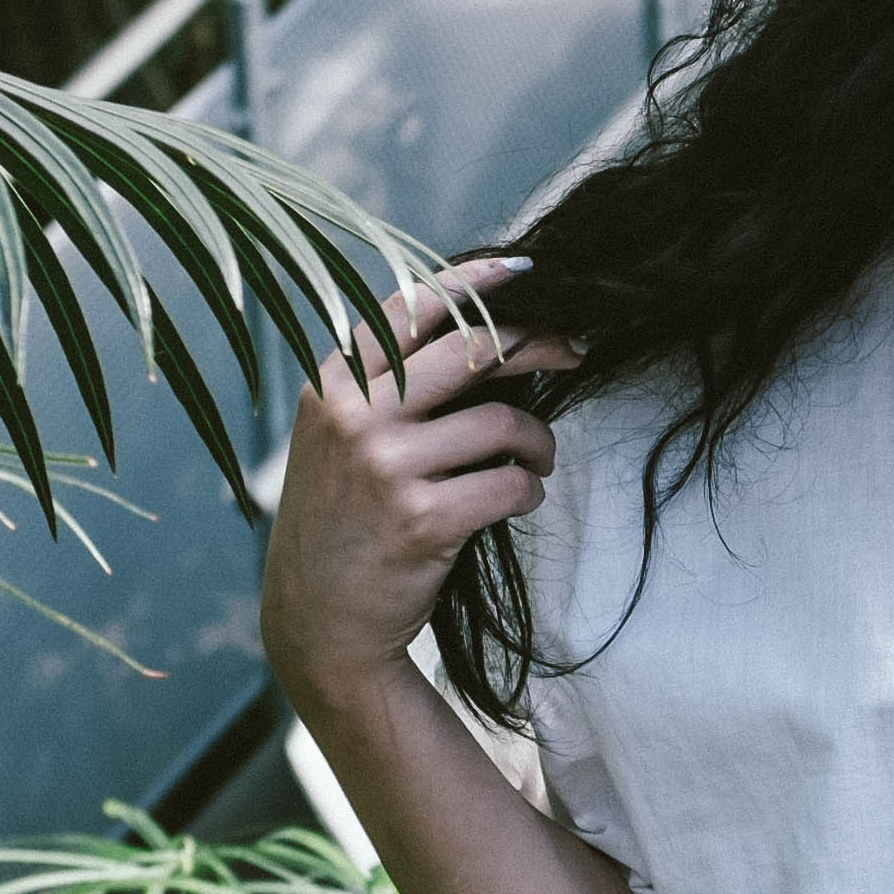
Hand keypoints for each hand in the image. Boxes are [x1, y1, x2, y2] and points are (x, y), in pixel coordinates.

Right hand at [256, 254, 576, 719]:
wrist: (320, 624)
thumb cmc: (345, 524)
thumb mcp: (338, 440)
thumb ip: (387, 388)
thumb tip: (485, 335)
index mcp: (332, 384)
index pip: (409, 308)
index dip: (473, 281)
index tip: (524, 269)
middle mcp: (353, 415)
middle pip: (472, 350)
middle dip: (538, 345)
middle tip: (573, 353)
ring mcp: (385, 466)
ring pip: (504, 423)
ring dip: (539, 442)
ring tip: (537, 461)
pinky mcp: (422, 520)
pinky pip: (511, 485)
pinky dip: (528, 490)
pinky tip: (517, 498)